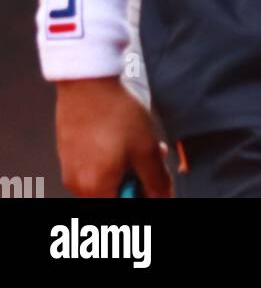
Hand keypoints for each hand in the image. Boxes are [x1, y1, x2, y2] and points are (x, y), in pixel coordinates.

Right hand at [55, 76, 173, 197]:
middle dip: (136, 180)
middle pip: (112, 195)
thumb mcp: (146, 148)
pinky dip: (110, 159)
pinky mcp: (67, 153)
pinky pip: (92, 167)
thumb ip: (156, 180)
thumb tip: (163, 197)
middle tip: (153, 159)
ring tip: (140, 144)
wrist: (87, 81)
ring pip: (103, 180)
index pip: (123, 208)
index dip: (141, 195)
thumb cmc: (115, 113)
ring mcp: (69, 169)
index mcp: (95, 189)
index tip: (153, 181)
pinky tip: (123, 137)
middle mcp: (77, 185)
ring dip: (125, 168)